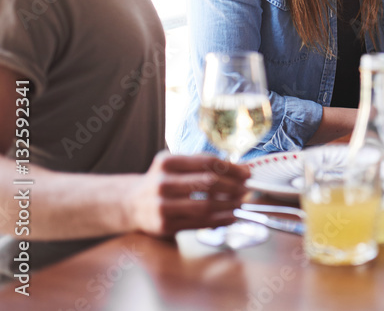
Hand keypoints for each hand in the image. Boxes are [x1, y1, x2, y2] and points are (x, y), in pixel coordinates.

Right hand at [126, 151, 249, 235]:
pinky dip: (220, 220)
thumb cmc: (162, 181)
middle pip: (208, 183)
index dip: (232, 168)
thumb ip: (205, 164)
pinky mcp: (164, 226)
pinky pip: (199, 223)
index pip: (208, 162)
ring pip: (205, 205)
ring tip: (241, 203)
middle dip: (233, 186)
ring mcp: (162, 206)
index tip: (247, 173)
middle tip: (246, 189)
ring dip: (229, 205)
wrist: (131, 204)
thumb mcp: (176, 165)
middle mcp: (162, 183)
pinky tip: (231, 216)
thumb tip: (243, 169)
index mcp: (167, 162)